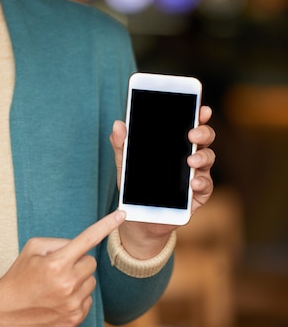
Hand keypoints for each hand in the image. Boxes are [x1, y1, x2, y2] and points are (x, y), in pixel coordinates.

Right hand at [0, 210, 125, 326]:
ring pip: (91, 281)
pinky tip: (58, 300)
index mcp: (57, 263)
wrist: (5, 310)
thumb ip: (59, 242)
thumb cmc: (19, 276)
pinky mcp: (74, 319)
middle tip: (58, 269)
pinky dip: (77, 297)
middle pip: (90, 262)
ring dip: (78, 280)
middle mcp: (68, 283)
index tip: (121, 214)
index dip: (106, 225)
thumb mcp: (32, 249)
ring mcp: (72, 304)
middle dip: (78, 262)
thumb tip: (79, 246)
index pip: (88, 239)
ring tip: (56, 286)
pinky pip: (88, 300)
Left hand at [110, 105, 215, 258]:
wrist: (138, 218)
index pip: (190, 124)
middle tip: (192, 134)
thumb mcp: (125, 164)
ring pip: (208, 159)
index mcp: (176, 144)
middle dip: (203, 133)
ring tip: (191, 160)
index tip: (202, 109)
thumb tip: (117, 124)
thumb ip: (122, 145)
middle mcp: (191, 156)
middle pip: (205, 139)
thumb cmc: (136, 186)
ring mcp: (197, 174)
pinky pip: (206, 186)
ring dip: (202, 158)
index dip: (198, 115)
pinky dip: (201, 182)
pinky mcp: (198, 195)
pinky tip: (193, 182)